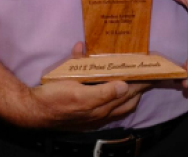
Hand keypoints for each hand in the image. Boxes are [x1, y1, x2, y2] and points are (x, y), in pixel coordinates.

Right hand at [20, 43, 152, 129]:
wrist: (34, 110)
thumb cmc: (53, 95)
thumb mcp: (73, 86)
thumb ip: (100, 89)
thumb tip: (123, 85)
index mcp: (100, 104)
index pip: (128, 90)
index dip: (142, 80)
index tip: (153, 69)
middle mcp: (101, 112)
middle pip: (128, 98)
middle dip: (142, 87)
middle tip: (152, 74)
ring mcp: (95, 117)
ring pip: (122, 105)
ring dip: (133, 96)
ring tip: (141, 84)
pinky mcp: (89, 118)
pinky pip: (112, 111)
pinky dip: (122, 103)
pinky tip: (123, 96)